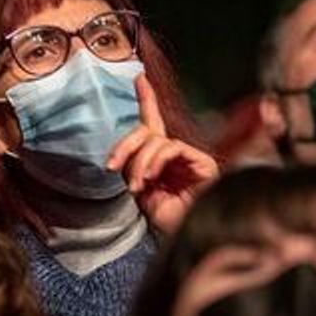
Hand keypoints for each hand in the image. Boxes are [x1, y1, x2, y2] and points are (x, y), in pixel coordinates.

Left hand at [107, 73, 218, 233]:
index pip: (152, 125)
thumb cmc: (168, 221)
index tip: (139, 78)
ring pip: (155, 140)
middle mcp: (176, 155)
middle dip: (125, 145)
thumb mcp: (141, 192)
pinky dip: (155, 161)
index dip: (147, 100)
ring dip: (139, 162)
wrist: (188, 237)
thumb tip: (121, 157)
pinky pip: (171, 148)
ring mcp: (190, 158)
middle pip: (147, 130)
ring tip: (138, 186)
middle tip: (112, 166)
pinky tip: (151, 179)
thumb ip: (132, 169)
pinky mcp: (202, 162)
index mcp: (161, 161)